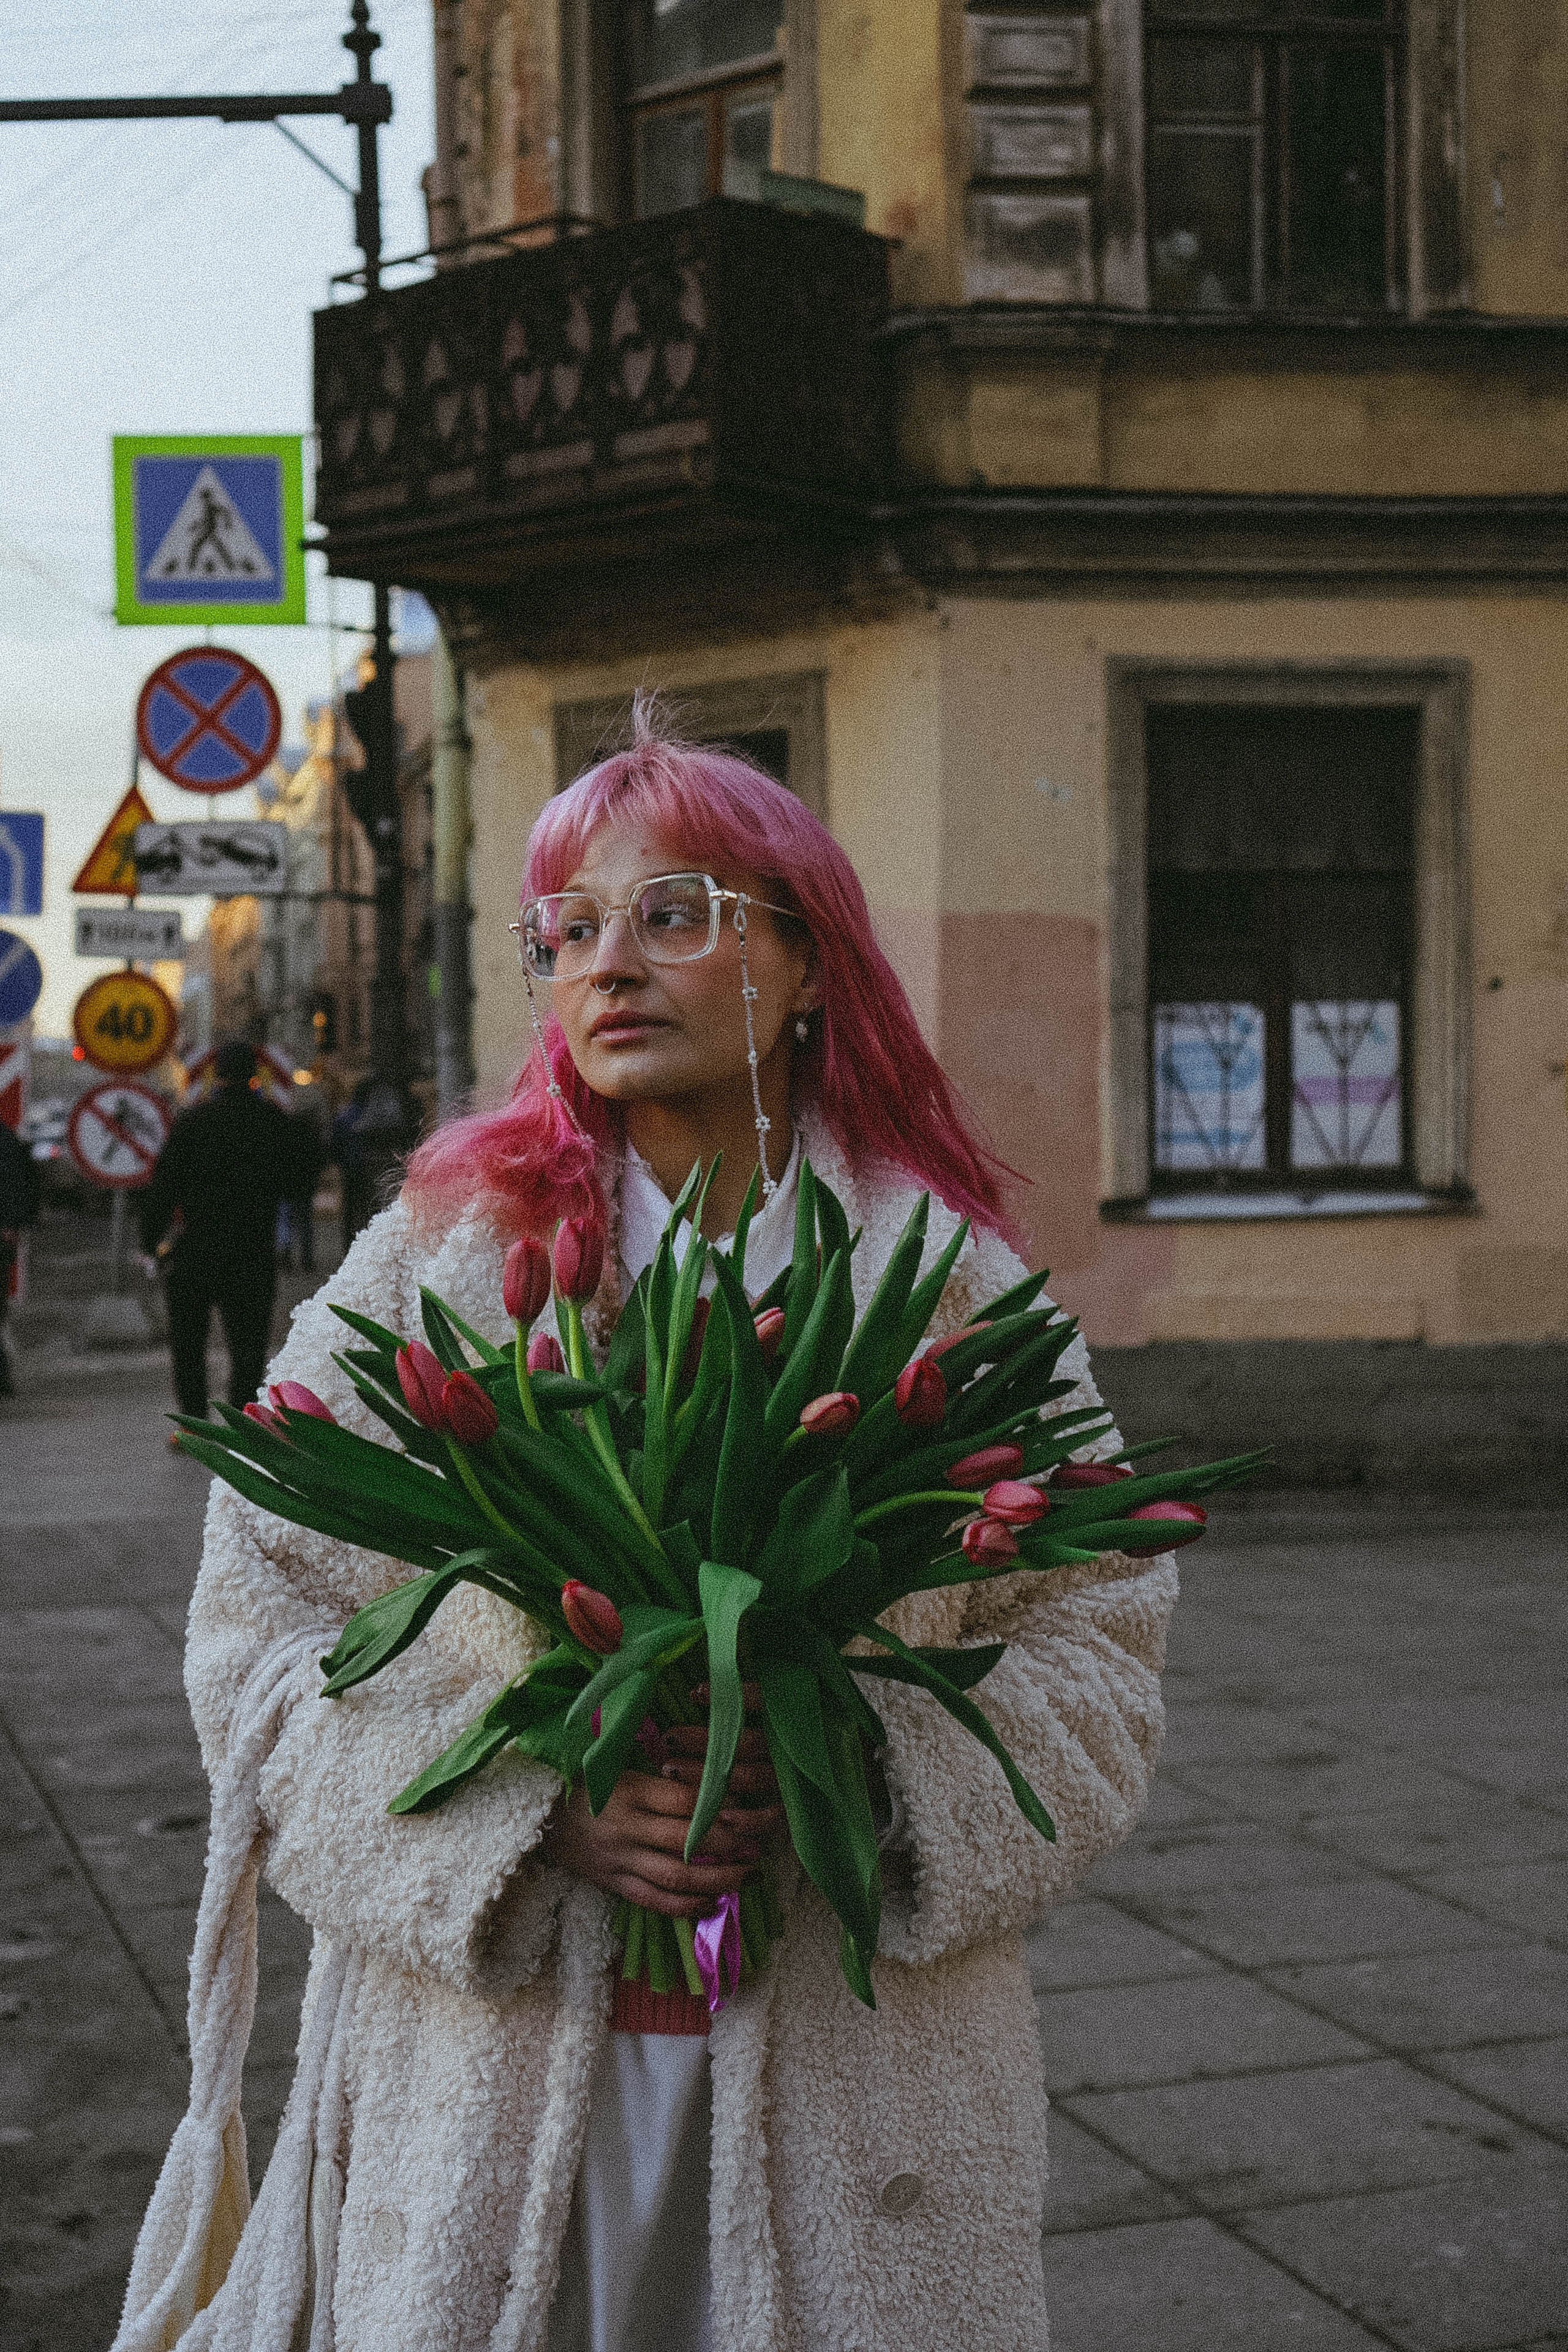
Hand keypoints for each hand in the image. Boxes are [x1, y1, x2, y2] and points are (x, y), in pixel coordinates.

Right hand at [540, 1693, 784, 1917]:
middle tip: (757, 1847)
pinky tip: (710, 1902)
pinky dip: (684, 1907)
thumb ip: (655, 1768)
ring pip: (676, 1878)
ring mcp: (619, 1859)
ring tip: (747, 1877)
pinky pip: (652, 1900)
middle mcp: (627, 1827)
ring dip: (717, 1880)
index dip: (719, 1804)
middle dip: (729, 1847)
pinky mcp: (612, 1883)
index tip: (744, 1806)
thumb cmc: (581, 1781)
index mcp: (630, 1790)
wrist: (535, 1815)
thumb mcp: (613, 1762)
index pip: (685, 1799)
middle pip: (688, 1842)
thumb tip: (705, 1765)